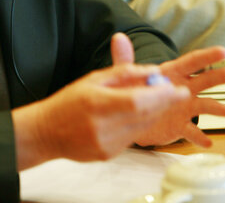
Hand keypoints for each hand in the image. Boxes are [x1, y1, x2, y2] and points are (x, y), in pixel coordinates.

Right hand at [13, 35, 188, 169]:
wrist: (46, 132)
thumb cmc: (68, 101)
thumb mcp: (93, 79)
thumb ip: (123, 72)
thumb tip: (150, 70)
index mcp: (97, 103)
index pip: (138, 101)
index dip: (161, 95)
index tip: (178, 89)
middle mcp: (103, 127)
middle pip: (145, 115)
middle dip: (165, 103)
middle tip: (177, 92)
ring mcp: (107, 144)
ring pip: (143, 128)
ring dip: (154, 113)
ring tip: (156, 100)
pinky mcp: (109, 155)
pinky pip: (133, 137)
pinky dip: (140, 124)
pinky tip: (136, 114)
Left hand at [134, 45, 224, 146]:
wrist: (130, 117)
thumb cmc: (135, 90)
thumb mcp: (128, 74)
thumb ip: (124, 57)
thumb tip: (118, 37)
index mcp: (172, 73)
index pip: (192, 62)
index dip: (207, 56)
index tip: (223, 51)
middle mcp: (183, 89)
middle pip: (206, 80)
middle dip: (224, 75)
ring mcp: (183, 108)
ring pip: (204, 105)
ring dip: (216, 108)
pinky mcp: (179, 126)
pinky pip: (191, 132)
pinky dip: (198, 136)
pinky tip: (206, 141)